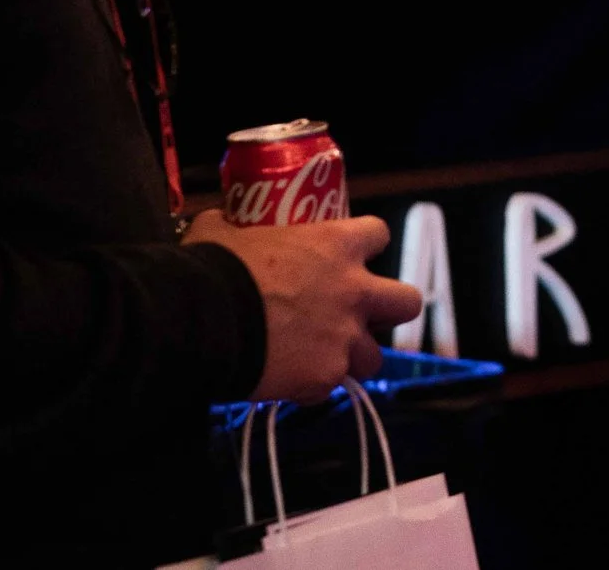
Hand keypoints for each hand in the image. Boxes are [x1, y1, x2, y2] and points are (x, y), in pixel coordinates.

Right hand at [186, 210, 427, 400]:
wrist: (202, 320)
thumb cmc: (215, 265)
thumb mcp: (224, 228)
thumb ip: (237, 224)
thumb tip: (222, 220)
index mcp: (338, 245)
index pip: (378, 234)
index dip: (366, 245)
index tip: (349, 255)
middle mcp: (354, 291)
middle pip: (406, 302)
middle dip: (387, 310)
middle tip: (358, 314)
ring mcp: (344, 338)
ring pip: (373, 357)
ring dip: (351, 356)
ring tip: (320, 357)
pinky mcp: (324, 377)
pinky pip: (328, 387)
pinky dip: (311, 385)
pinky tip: (286, 381)